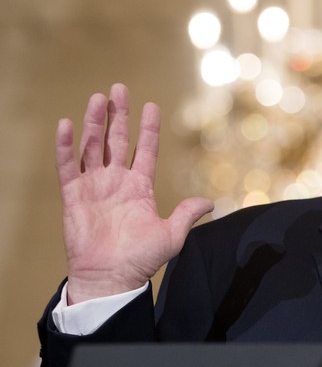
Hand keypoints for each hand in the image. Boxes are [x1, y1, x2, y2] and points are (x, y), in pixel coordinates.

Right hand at [55, 83, 213, 302]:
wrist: (112, 277)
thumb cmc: (141, 259)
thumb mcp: (172, 235)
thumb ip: (187, 214)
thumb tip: (210, 202)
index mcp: (140, 187)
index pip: (145, 149)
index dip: (148, 128)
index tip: (152, 106)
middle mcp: (116, 182)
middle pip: (116, 140)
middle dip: (118, 115)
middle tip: (119, 89)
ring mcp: (94, 187)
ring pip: (92, 147)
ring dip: (94, 123)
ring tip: (97, 98)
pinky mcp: (73, 196)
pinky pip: (67, 166)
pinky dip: (65, 146)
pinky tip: (67, 125)